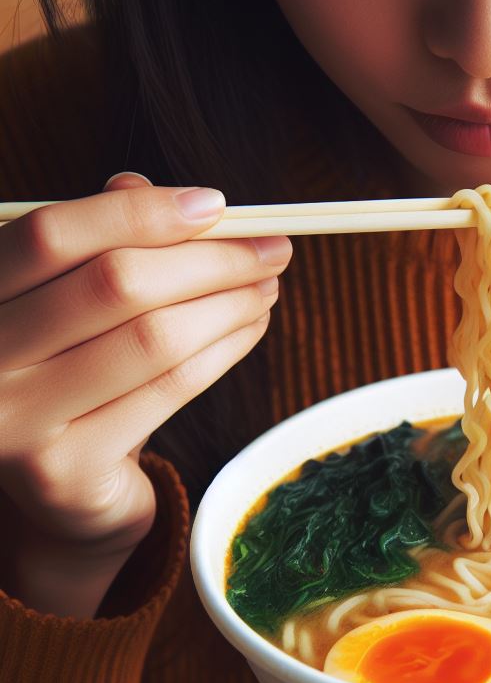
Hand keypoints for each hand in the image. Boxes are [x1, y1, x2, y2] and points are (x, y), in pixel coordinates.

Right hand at [0, 172, 291, 616]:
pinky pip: (172, 391)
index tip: (216, 204)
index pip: (50, 235)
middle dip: (212, 259)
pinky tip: (252, 329)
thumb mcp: (70, 305)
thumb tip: (159, 189)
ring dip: (231, 304)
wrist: (58, 493)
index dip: (139, 212)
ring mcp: (13, 424)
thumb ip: (100, 246)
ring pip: (153, 339)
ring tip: (268, 287)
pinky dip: (226, 351)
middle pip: (114, 285)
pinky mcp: (65, 472)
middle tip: (274, 249)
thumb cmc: (69, 374)